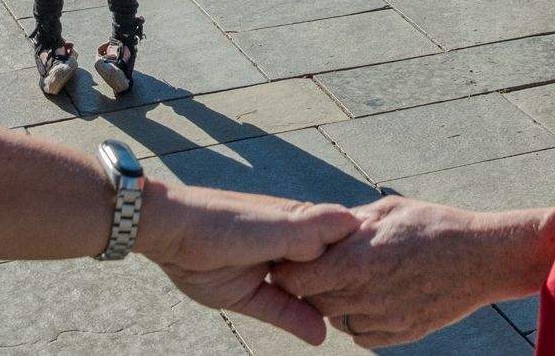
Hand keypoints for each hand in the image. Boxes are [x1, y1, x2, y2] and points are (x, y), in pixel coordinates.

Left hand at [137, 183, 358, 345]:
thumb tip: (356, 225)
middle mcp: (289, 245)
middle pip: (325, 268)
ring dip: (322, 305)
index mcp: (299, 221)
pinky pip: (282, 311)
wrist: (170, 235)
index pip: (340, 237)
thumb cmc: (223, 220)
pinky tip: (319, 334)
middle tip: (368, 301)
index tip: (383, 269)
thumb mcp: (272, 226)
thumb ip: (310, 230)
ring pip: (305, 292)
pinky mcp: (251, 295)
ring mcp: (270, 271)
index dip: (360, 252)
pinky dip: (300, 322)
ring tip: (348, 321)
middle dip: (343, 283)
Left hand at [273, 196, 554, 348]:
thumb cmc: (435, 225)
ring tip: (355, 279)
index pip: (295, 278)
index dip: (290, 269)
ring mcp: (383, 318)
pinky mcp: (400, 334)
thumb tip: (323, 229)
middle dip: (313, 286)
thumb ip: (350, 224)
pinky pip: (361, 335)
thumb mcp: (389, 210)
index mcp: (356, 260)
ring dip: (337, 304)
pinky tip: (375, 297)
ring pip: (336, 320)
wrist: (482, 258)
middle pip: (313, 302)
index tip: (296, 258)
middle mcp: (364, 295)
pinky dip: (360, 320)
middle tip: (324, 268)